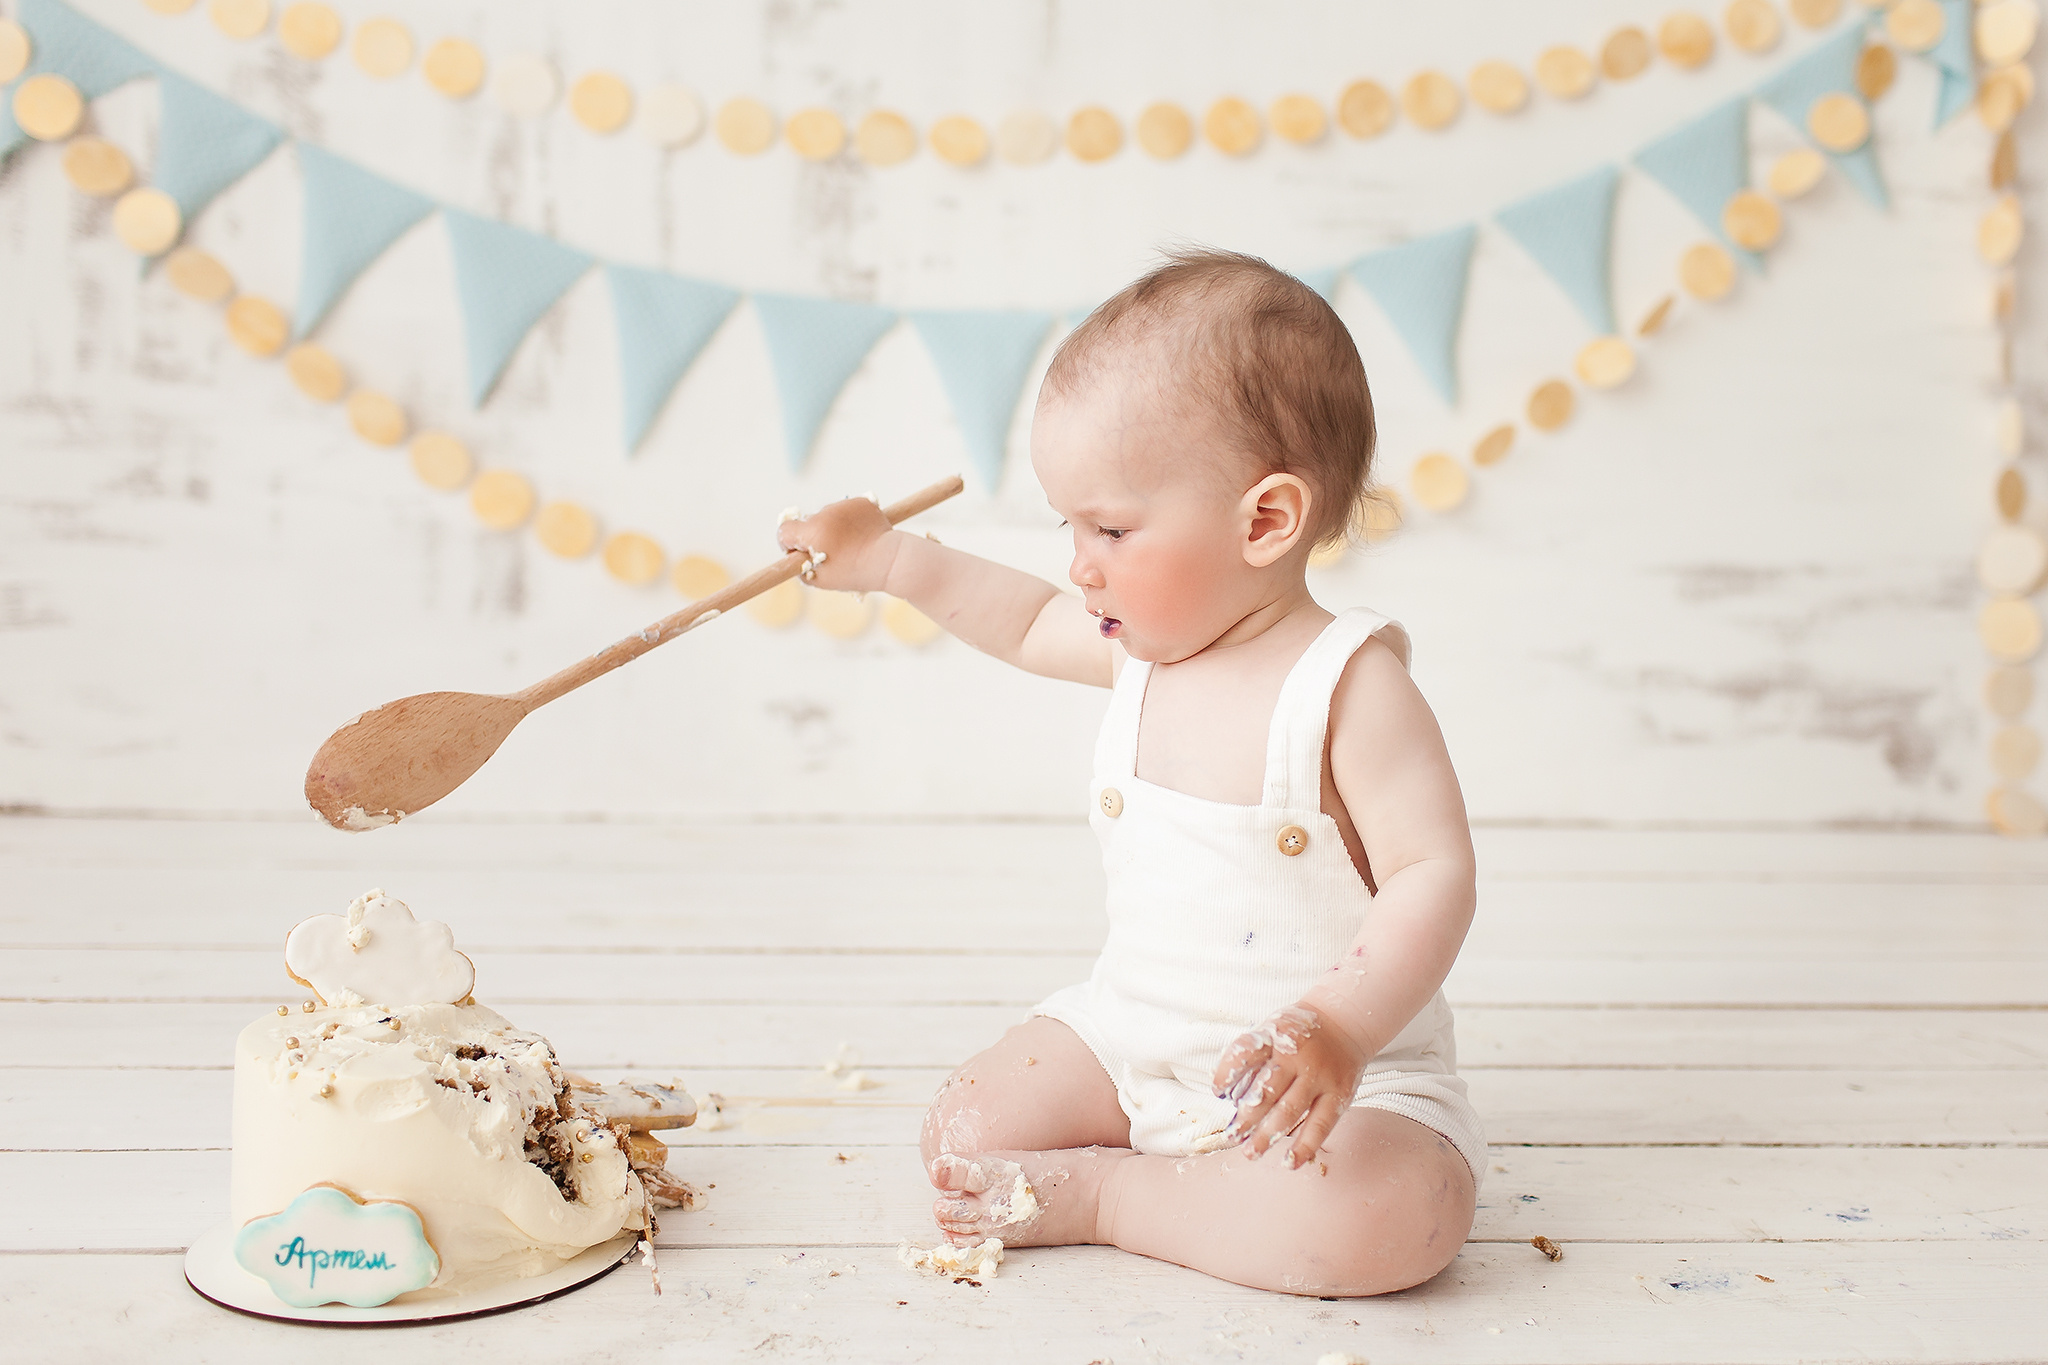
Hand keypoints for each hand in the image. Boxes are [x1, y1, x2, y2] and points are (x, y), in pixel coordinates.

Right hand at [775, 497, 899, 593]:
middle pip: (808, 523)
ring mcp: (844, 505)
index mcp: (812, 532)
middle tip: (833, 552)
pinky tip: (860, 534)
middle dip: (815, 536)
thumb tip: (795, 556)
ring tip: (851, 544)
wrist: (890, 560)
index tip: (803, 552)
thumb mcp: (820, 580)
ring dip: (833, 527)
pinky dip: (850, 520)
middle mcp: (825, 514)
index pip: (785, 531)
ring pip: (828, 515)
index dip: (791, 544)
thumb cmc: (854, 573)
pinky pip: (847, 510)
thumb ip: (800, 567)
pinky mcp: (861, 502)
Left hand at [1210, 1003, 1369, 1168]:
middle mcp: (1298, 1056)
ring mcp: (1320, 1076)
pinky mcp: (1339, 1093)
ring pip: (1290, 1111)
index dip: (1228, 1072)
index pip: (1246, 1053)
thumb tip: (1227, 1094)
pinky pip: (1321, 1124)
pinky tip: (1289, 1162)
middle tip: (1231, 1136)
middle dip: (1246, 1117)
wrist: (1344, 1023)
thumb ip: (1252, 1058)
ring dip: (1267, 1135)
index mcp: (1276, 1035)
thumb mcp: (1273, 1031)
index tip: (1217, 1091)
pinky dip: (1305, 1145)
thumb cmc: (1298, 1035)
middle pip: (1267, 1090)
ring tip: (1250, 1153)